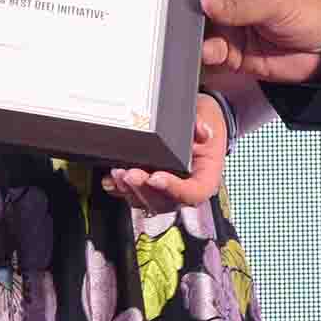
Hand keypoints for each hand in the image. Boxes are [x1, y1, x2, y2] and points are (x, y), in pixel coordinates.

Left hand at [103, 94, 228, 213]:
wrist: (199, 119)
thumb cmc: (205, 123)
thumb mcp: (208, 117)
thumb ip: (202, 125)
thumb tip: (202, 132)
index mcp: (205, 179)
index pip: (193, 194)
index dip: (173, 189)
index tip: (156, 177)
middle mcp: (186, 190)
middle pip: (165, 202)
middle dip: (143, 190)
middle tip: (130, 174)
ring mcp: (166, 191)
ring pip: (146, 202)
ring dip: (129, 190)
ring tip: (118, 173)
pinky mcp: (150, 186)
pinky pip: (134, 195)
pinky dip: (120, 189)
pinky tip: (111, 180)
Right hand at [198, 0, 320, 83]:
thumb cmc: (312, 9)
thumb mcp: (275, 1)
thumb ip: (238, 4)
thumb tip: (206, 0)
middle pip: (193, 3)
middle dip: (190, 14)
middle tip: (195, 21)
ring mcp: (228, 24)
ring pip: (198, 30)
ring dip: (198, 38)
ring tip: (211, 42)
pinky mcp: (231, 49)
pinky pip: (210, 53)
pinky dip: (207, 56)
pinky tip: (215, 53)